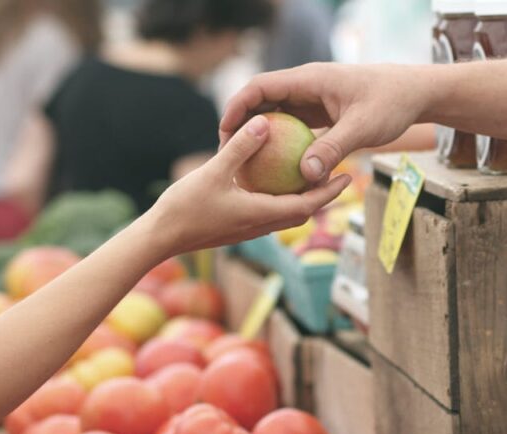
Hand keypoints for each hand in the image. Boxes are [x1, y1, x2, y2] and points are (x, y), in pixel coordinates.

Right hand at [143, 115, 350, 256]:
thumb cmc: (184, 207)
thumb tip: (264, 123)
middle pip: (301, 212)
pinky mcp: (236, 227)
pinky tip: (272, 180)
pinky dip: (279, 198)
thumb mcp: (213, 172)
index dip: (329, 192)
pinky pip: (267, 212)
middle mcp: (260, 225)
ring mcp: (248, 229)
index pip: (306, 205)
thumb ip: (240, 148)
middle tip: (338, 174)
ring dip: (302, 198)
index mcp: (261, 215)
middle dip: (322, 195)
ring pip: (285, 214)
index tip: (347, 177)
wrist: (159, 238)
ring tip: (311, 175)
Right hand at [220, 63, 430, 182]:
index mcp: (309, 80)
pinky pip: (294, 127)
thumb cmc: (392, 103)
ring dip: (261, 136)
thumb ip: (333, 149)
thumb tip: (306, 175)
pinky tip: (277, 169)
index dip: (237, 107)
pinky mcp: (322, 113)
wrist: (415, 93)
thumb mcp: (363, 127)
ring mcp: (313, 99)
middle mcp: (307, 86)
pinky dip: (283, 144)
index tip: (224, 132)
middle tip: (228, 154)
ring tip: (246, 164)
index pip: (261, 87)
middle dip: (242, 124)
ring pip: (277, 115)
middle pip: (262, 101)